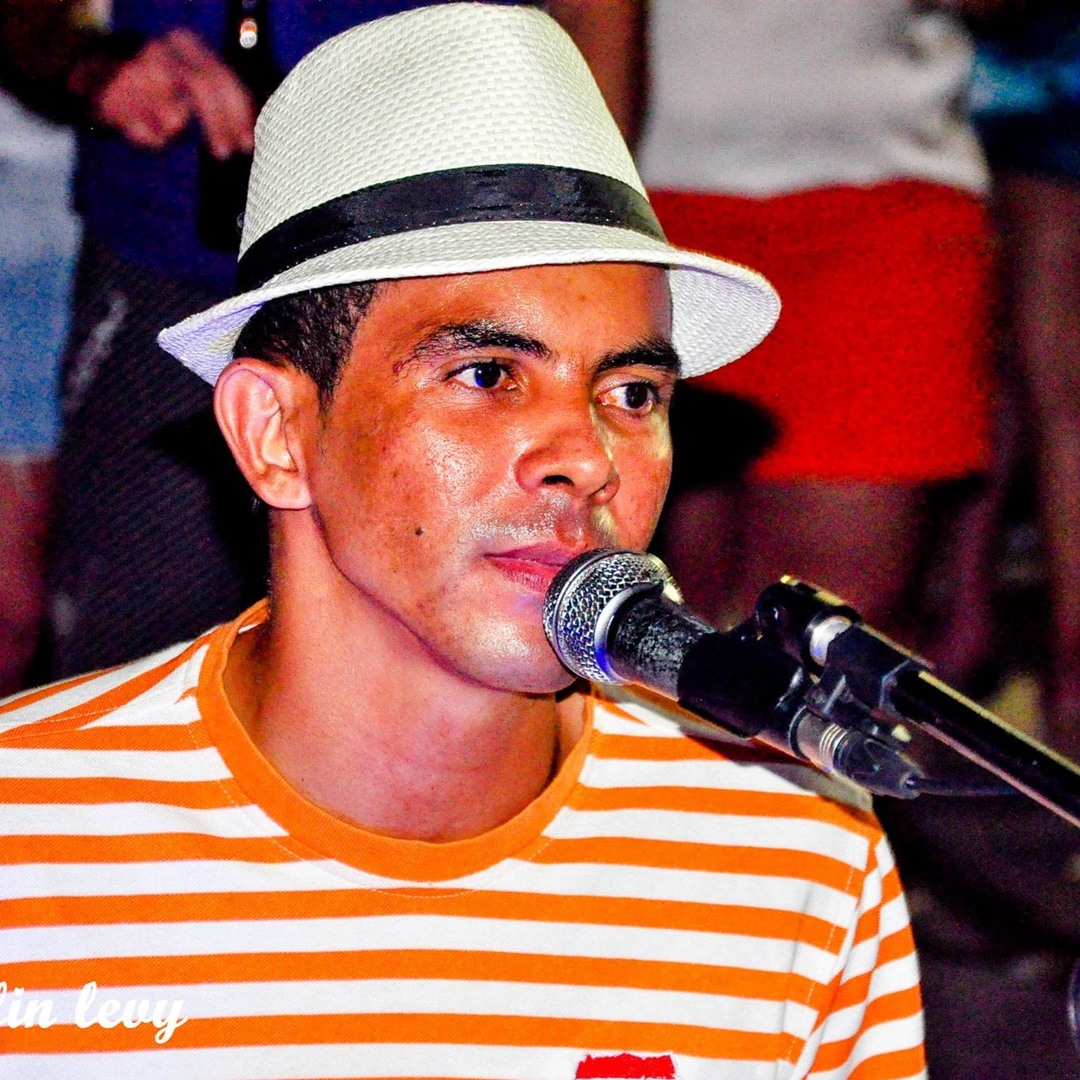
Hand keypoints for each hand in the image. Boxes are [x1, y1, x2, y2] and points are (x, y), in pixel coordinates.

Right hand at [93, 28, 255, 157]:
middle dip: (218, 126)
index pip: (221, 77)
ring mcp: (135, 70)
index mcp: (185, 44)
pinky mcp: (112, 96)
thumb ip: (219, 99)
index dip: (238, 113)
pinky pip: (146, 134)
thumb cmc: (152, 84)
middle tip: (224, 154)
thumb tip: (250, 127)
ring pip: (172, 119)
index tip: (246, 144)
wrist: (90, 74)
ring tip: (161, 126)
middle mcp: (162, 50)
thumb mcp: (189, 81)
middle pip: (201, 87)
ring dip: (171, 132)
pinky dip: (148, 139)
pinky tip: (138, 126)